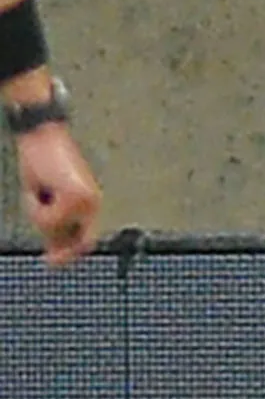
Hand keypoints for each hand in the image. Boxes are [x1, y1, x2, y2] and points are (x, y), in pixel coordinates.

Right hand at [15, 122, 101, 266]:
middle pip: (79, 241)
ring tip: (38, 191)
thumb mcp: (45, 199)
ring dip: (38, 214)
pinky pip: (47, 218)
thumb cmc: (42, 164)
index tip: (55, 262)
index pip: (88, 237)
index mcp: (91, 204)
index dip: (72, 252)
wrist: (41, 137)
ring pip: (54, 228)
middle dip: (60, 244)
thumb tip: (56, 254)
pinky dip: (35, 206)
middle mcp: (94, 204)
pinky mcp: (76, 197)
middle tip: (51, 258)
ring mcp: (87, 201)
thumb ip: (54, 224)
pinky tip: (38, 187)